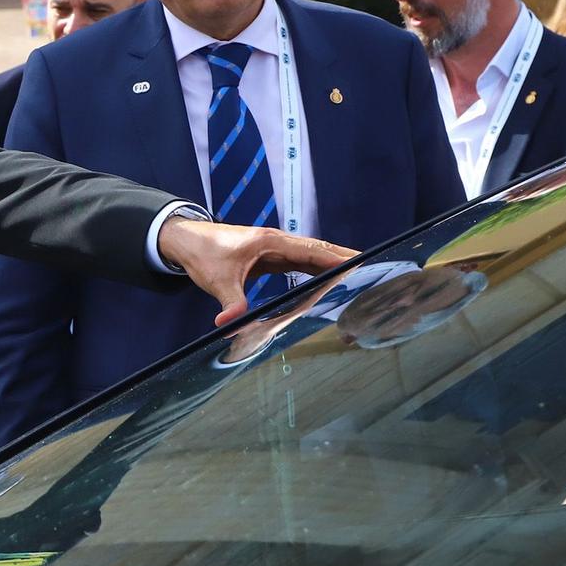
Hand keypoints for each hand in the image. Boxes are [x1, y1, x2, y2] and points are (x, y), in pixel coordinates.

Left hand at [156, 217, 355, 326]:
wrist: (186, 240)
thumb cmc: (203, 254)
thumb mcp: (217, 280)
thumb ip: (230, 301)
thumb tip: (231, 324)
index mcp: (271, 242)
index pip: (313, 250)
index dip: (338, 257)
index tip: (365, 263)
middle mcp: (279, 243)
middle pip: (321, 251)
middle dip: (347, 261)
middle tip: (378, 270)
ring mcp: (277, 250)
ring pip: (314, 257)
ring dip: (336, 267)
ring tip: (365, 279)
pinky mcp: (272, 258)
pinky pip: (303, 265)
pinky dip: (319, 272)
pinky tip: (334, 283)